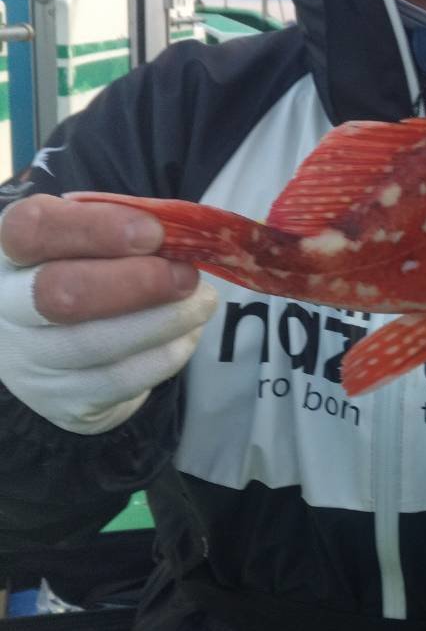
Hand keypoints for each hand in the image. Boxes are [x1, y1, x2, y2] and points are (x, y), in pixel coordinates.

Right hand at [0, 194, 217, 434]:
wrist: (63, 354)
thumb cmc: (87, 275)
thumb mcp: (94, 242)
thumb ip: (126, 231)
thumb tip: (182, 237)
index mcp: (10, 250)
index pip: (33, 229)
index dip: (97, 229)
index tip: (155, 233)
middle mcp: (6, 305)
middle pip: (59, 294)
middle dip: (137, 283)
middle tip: (187, 275)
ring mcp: (29, 360)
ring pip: (96, 344)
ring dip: (165, 320)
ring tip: (201, 303)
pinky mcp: (62, 401)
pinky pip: (120, 381)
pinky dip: (165, 356)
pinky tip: (185, 336)